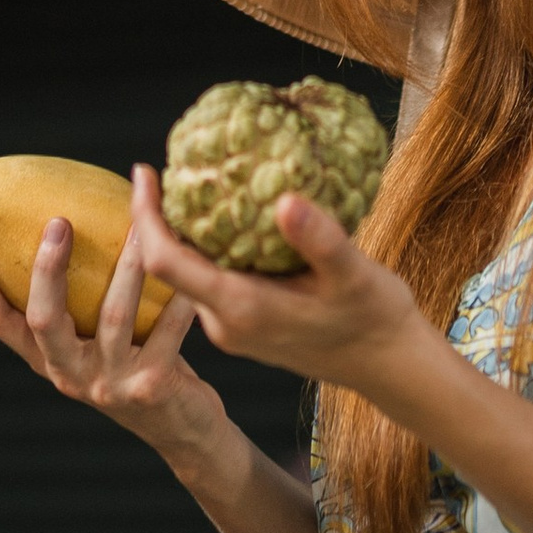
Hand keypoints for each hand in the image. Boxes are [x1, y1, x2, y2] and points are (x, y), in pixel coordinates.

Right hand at [0, 213, 213, 454]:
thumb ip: (84, 300)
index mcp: (48, 360)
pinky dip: (177, 297)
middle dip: (47, 269)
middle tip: (58, 222)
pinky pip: (166, 331)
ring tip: (140, 223)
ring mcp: (109, 384)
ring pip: (113, 315)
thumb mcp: (99, 340)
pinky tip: (188, 266)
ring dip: (127, 265)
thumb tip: (77, 213)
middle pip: (44, 319)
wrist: (185, 432)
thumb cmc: (140, 364)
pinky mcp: (151, 387)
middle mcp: (70, 374)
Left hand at [128, 166, 422, 398]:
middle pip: (169, 266)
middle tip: (164, 168)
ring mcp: (234, 328)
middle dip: (158, 219)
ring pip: (191, 274)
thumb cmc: (374, 318)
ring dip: (185, 234)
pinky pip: (212, 282)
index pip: (166, 262)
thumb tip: (284, 200)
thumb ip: (320, 240)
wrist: (388, 365)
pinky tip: (228, 220)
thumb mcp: (354, 274)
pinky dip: (210, 250)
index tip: (144, 171)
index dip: (145, 216)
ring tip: (193, 183)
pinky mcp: (246, 326)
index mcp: (242, 308)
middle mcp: (226, 323)